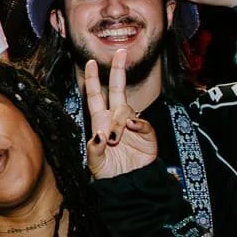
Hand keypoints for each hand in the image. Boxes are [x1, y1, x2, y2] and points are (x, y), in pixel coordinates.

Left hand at [83, 49, 159, 178]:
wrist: (127, 184)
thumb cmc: (108, 172)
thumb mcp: (94, 163)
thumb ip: (94, 149)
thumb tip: (100, 135)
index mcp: (100, 121)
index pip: (95, 96)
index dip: (92, 79)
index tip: (90, 62)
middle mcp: (115, 119)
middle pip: (116, 89)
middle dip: (117, 70)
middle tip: (120, 53)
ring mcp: (132, 125)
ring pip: (126, 109)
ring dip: (119, 121)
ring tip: (114, 139)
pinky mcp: (146, 134)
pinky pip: (142, 123)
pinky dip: (137, 124)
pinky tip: (132, 129)